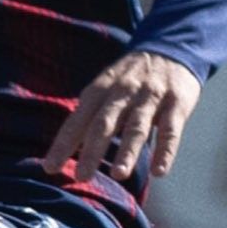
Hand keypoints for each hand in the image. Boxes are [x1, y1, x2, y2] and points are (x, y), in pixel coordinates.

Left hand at [44, 49, 200, 180]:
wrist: (169, 50)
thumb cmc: (129, 79)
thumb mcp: (105, 88)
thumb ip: (90, 114)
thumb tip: (66, 146)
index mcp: (99, 90)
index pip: (77, 120)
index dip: (63, 144)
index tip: (50, 167)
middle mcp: (122, 92)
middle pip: (103, 123)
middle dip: (91, 150)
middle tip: (81, 177)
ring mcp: (149, 97)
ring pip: (136, 126)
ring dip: (127, 152)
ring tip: (118, 175)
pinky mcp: (176, 104)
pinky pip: (171, 130)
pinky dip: (165, 151)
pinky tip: (159, 172)